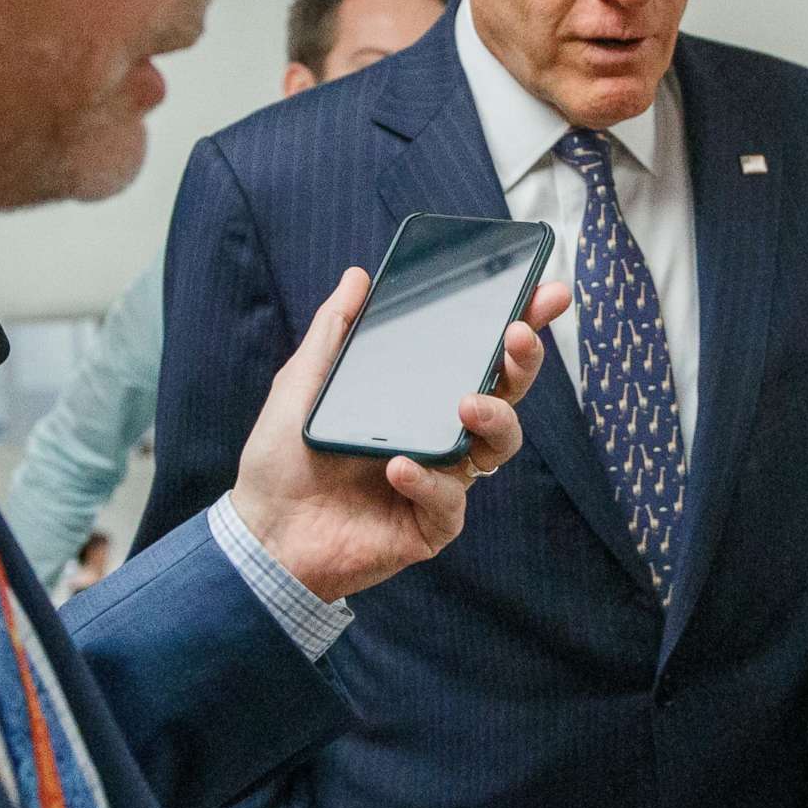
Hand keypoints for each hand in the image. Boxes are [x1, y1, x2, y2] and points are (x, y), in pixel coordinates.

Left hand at [229, 271, 569, 602]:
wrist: (263, 531)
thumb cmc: (284, 459)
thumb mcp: (304, 383)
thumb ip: (334, 331)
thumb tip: (359, 276)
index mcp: (421, 397)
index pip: (480, 357)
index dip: (518, 325)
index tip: (543, 292)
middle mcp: (441, 434)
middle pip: (505, 394)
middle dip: (523, 362)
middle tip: (517, 336)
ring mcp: (442, 479)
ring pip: (499, 446)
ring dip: (495, 420)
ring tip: (467, 404)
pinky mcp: (431, 524)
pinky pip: (450, 501)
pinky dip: (429, 481)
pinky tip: (399, 467)